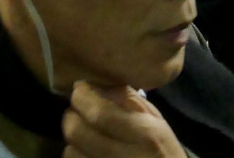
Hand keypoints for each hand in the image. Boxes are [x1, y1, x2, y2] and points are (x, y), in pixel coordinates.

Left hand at [61, 81, 185, 157]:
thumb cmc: (163, 151)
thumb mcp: (156, 122)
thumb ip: (129, 100)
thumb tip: (97, 83)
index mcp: (144, 135)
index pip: (99, 113)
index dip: (82, 96)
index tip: (80, 89)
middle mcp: (123, 157)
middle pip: (76, 132)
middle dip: (72, 116)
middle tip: (78, 111)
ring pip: (70, 151)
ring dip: (73, 140)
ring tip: (85, 134)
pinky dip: (76, 155)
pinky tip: (87, 151)